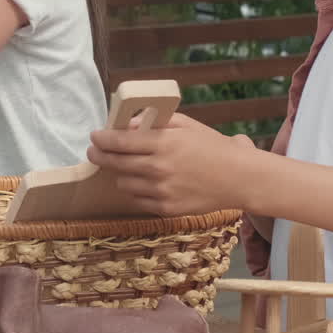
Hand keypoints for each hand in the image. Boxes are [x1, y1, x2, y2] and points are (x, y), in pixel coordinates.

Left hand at [87, 113, 254, 216]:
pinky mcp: (166, 209)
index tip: (94, 136)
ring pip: (123, 184)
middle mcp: (159, 169)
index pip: (119, 142)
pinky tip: (146, 181)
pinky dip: (137, 190)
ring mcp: (162, 191)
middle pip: (114, 164)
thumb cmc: (212, 147)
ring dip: (121, 174)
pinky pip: (138, 199)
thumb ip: (154, 123)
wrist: (239, 178)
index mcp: (163, 144)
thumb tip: (126, 125)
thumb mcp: (185, 125)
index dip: (101, 139)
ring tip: (129, 166)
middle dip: (100, 156)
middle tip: (95, 151)